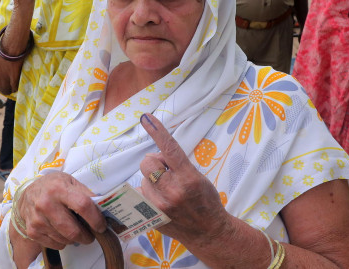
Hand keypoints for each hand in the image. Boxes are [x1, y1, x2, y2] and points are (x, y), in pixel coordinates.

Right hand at [12, 172, 106, 249]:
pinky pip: (56, 244)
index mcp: (59, 189)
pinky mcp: (33, 231)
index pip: (83, 206)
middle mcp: (46, 204)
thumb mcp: (70, 182)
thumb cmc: (53, 186)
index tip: (101, 226)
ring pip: (66, 239)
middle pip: (73, 230)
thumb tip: (103, 208)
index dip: (96, 219)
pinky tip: (61, 232)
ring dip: (75, 239)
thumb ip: (85, 194)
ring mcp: (38, 219)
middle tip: (90, 235)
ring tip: (74, 230)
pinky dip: (63, 242)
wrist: (28, 194)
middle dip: (87, 236)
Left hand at [138, 114, 229, 245]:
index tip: (146, 118)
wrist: (208, 231)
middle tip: (167, 171)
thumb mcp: (199, 177)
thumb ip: (179, 165)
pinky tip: (160, 200)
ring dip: (152, 180)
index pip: (169, 149)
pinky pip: (140, 193)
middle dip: (155, 163)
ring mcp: (159, 205)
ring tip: (167, 190)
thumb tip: (159, 155)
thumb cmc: (206, 201)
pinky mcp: (151, 215)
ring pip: (143, 178)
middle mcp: (172, 191)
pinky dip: (148, 193)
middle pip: (147, 162)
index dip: (157, 131)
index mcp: (188, 178)